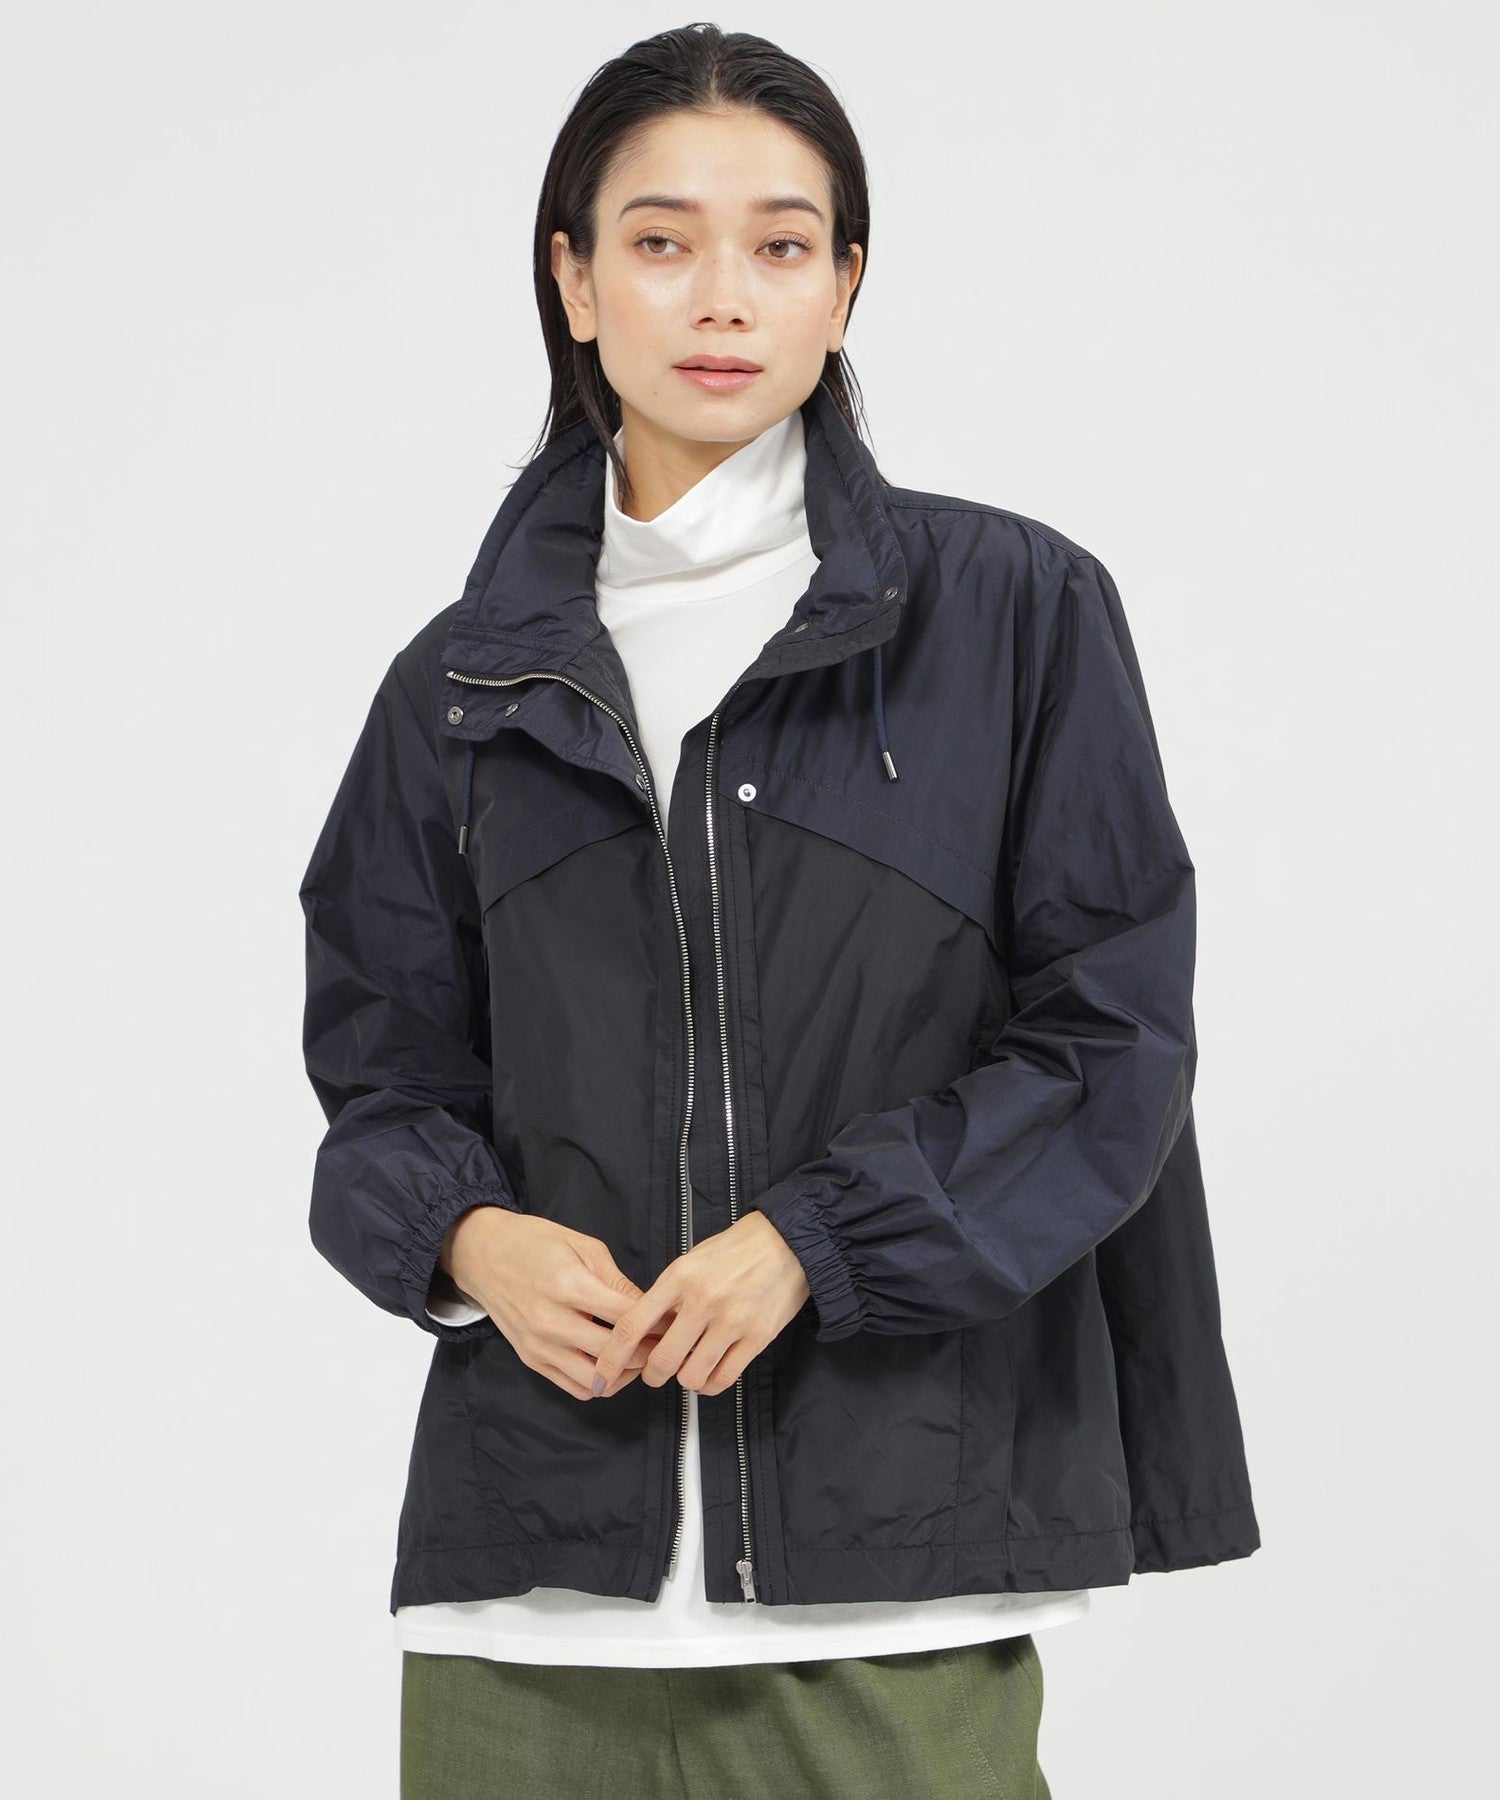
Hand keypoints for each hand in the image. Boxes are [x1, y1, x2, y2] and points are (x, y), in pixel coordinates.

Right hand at [445, 1206, 666, 1401]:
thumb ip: (616, 1280)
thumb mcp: (582, 1245)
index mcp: (568, 1286)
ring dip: (624, 1373)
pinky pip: (574, 1387)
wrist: (483, 1255)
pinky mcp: (532, 1359)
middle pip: (615, 1353)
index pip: (626, 1316)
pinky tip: (611, 1364)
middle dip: (648, 1351)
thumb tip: (649, 1306)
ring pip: (596, 1380)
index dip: (658, 1322)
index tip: (676, 1320)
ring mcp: (540, 1345)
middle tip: (666, 1342)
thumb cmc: (534, 1243)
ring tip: (639, 1356)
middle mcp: (552, 1322)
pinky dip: (599, 1382)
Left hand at [588, 1211, 811, 1399]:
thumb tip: (644, 1332)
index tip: (602, 1374)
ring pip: (691, 1376)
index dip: (612, 1356)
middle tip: (656, 1372)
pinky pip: (723, 1379)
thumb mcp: (691, 1261)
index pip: (633, 1324)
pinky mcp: (756, 1337)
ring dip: (686, 1379)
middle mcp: (703, 1300)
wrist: (787, 1242)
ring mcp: (731, 1321)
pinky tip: (711, 1371)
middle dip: (653, 1374)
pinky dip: (711, 1384)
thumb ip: (667, 1295)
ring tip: (690, 1366)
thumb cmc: (735, 1250)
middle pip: (662, 1360)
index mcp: (679, 1277)